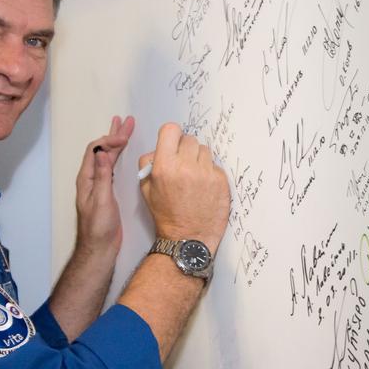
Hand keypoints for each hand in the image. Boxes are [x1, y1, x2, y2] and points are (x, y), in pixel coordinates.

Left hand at [75, 115, 134, 255]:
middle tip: (126, 121)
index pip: (95, 150)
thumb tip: (102, 153)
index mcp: (86, 179)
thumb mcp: (102, 201)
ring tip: (125, 129)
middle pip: (102, 150)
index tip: (124, 137)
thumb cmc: (99, 228)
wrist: (100, 248)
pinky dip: (119, 155)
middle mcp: (91, 179)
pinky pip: (112, 167)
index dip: (109, 140)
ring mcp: (99, 184)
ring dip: (116, 142)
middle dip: (114, 135)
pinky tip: (123, 152)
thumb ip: (102, 177)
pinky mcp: (107, 191)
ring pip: (107, 157)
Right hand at [137, 123, 230, 250]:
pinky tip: (204, 187)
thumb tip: (158, 149)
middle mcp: (186, 167)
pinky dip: (210, 173)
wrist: (188, 238)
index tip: (173, 143)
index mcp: (165, 166)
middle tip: (183, 164)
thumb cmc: (166, 215)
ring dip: (199, 160)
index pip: (171, 130)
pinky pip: (215, 166)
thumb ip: (149, 164)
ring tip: (194, 177)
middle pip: (190, 139)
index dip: (171, 136)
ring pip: (205, 151)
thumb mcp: (146, 189)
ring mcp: (206, 173)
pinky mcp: (221, 181)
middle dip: (185, 149)